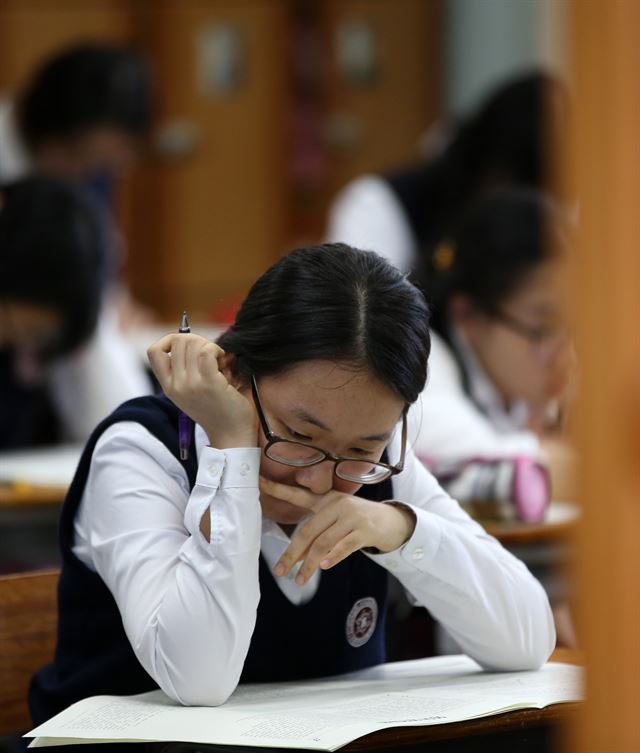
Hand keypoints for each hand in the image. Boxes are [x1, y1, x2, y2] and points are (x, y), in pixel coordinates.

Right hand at [147, 333, 257, 447]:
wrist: (232, 436)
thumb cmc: (219, 411)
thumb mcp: (193, 391)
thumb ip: (187, 370)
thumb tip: (196, 341)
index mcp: (169, 386)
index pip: (154, 351)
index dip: (171, 340)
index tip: (189, 347)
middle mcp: (176, 385)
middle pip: (178, 341)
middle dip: (198, 341)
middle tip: (212, 355)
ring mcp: (191, 384)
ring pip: (192, 343)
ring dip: (210, 346)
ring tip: (220, 362)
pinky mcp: (209, 383)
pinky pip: (207, 351)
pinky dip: (217, 350)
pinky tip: (225, 362)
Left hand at [260, 477, 415, 585]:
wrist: (391, 521)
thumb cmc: (356, 520)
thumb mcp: (336, 516)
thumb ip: (316, 530)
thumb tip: (296, 557)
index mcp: (326, 499)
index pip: (298, 495)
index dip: (279, 489)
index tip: (260, 483)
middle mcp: (337, 505)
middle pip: (308, 531)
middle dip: (292, 553)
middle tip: (280, 571)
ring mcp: (352, 517)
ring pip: (324, 543)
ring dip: (310, 564)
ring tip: (299, 579)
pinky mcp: (365, 530)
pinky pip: (345, 546)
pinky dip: (334, 556)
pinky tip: (325, 566)